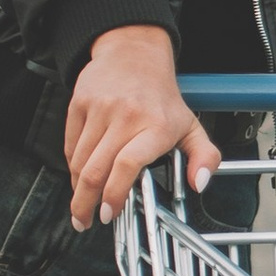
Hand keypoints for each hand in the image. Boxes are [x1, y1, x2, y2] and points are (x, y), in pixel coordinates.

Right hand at [64, 25, 220, 228]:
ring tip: (81, 205)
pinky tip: (79, 178)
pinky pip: (71, 145)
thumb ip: (204, 157)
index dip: (115, 193)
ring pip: (80, 161)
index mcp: (156, 126)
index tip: (110, 213)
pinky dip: (73, 166)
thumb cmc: (161, 96)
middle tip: (86, 221)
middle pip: (96, 170)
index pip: (128, 164)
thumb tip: (199, 184)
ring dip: (77, 189)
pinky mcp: (79, 104)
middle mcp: (126, 117)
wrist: (133, 53)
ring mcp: (99, 109)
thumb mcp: (191, 126)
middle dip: (86, 203)